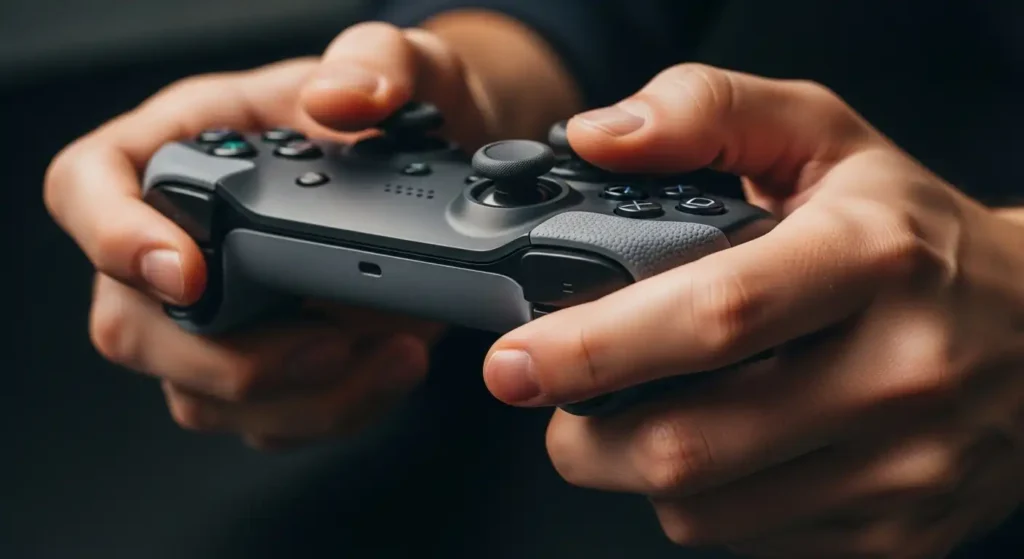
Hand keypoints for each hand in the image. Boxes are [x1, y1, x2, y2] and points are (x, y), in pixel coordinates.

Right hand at [43, 19, 509, 449]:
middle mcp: (182, 238)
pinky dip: (334, 409)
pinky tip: (391, 370)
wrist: (439, 167)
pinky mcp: (268, 361)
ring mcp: (218, 313)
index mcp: (179, 147)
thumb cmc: (387, 113)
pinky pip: (269, 419)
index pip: (88, 188)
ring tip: (389, 358)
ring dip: (297, 398)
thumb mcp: (394, 64)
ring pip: (200, 394)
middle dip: (227, 357)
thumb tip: (343, 101)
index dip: (114, 237)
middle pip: (132, 324)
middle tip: (327, 343)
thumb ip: (375, 64)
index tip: (188, 274)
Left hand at [482, 64, 1023, 556]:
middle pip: (688, 444)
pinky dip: (704, 502)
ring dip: (637, 470)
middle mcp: (895, 373)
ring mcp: (901, 471)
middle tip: (561, 396)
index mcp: (870, 260)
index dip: (594, 346)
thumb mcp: (822, 138)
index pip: (713, 316)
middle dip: (583, 435)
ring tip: (651, 412)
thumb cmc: (913, 234)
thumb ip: (708, 110)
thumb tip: (600, 137)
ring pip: (702, 511)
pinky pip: (748, 543)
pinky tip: (727, 448)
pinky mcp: (895, 535)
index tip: (516, 361)